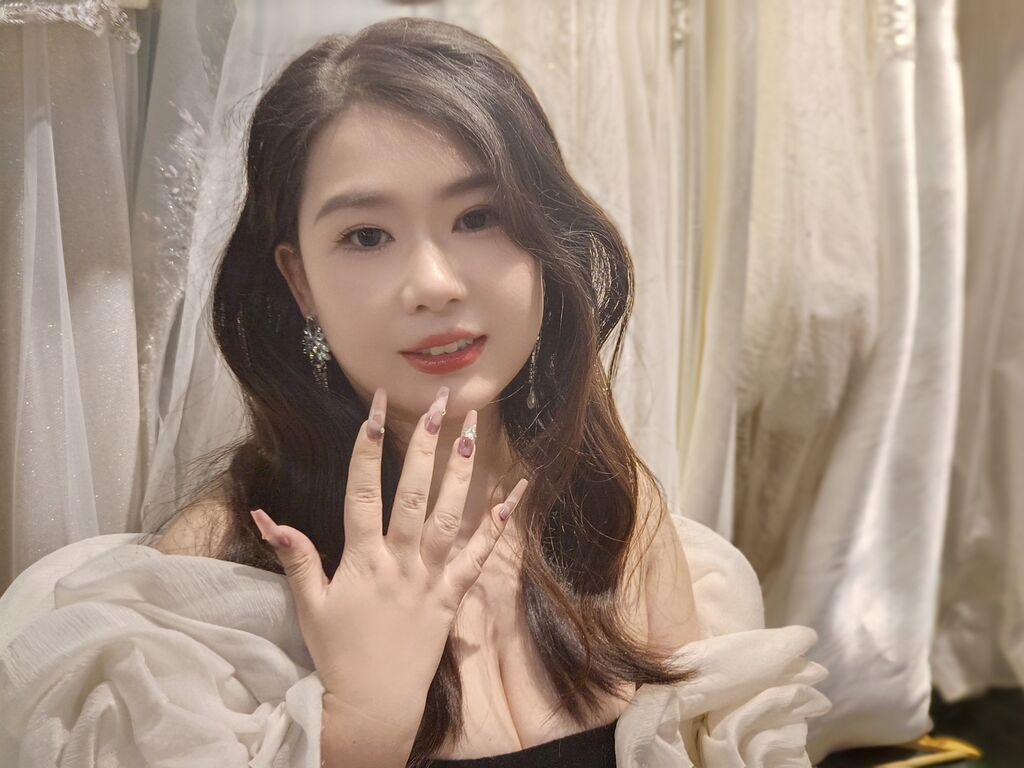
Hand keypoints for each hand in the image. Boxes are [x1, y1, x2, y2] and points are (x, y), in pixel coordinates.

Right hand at [250, 385, 526, 711]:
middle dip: (424, 445)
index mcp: (361, 559)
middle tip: (437, 403)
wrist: (375, 706)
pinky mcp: (454, 596)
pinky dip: (497, 524)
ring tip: (473, 430)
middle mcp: (399, 561)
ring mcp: (431, 577)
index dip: (367, 446)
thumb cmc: (338, 654)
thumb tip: (266, 516)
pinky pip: (479, 556)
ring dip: (462, 472)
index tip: (374, 407)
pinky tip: (514, 492)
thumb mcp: (309, 605)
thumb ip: (294, 557)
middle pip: (412, 493)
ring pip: (448, 516)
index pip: (363, 491)